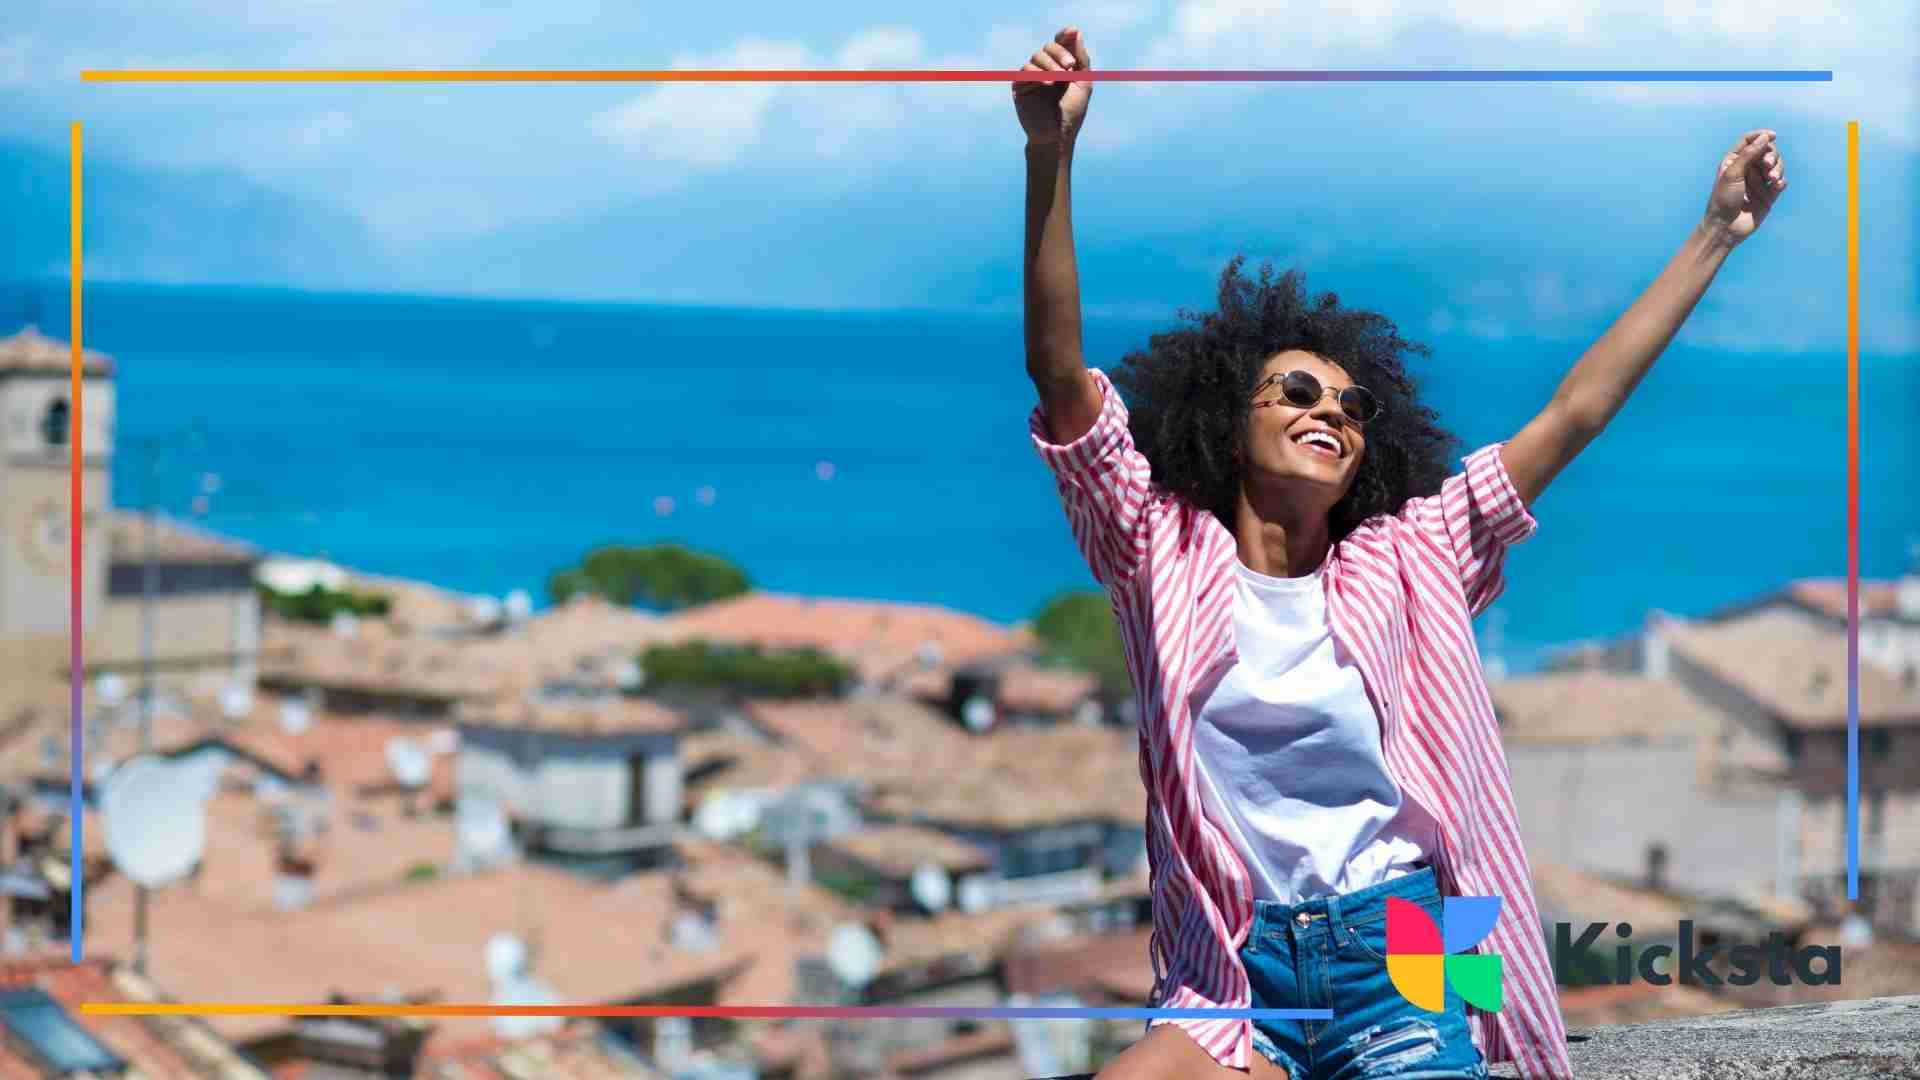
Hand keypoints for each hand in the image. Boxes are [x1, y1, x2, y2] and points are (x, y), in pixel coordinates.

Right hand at [1012, 27, 1092, 146]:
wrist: (1057, 135)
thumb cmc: (1072, 112)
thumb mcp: (1083, 82)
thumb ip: (1081, 58)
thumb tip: (1076, 31)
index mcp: (1061, 66)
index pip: (1060, 44)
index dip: (1065, 35)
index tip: (1072, 31)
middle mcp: (1046, 69)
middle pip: (1048, 47)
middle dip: (1060, 52)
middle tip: (1070, 66)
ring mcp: (1032, 77)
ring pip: (1037, 57)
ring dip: (1050, 64)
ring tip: (1060, 78)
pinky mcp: (1020, 86)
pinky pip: (1026, 70)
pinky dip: (1038, 73)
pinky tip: (1048, 83)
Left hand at [1704, 129, 1786, 245]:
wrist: (1725, 227)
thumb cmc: (1723, 199)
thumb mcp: (1733, 173)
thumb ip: (1749, 154)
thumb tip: (1765, 137)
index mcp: (1734, 161)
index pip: (1750, 141)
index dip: (1762, 136)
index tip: (1772, 135)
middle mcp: (1747, 169)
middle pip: (1767, 152)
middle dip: (1771, 155)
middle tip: (1767, 165)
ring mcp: (1758, 182)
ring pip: (1776, 166)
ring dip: (1778, 168)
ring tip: (1772, 179)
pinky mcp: (1768, 195)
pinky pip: (1781, 182)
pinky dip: (1781, 181)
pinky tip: (1777, 185)